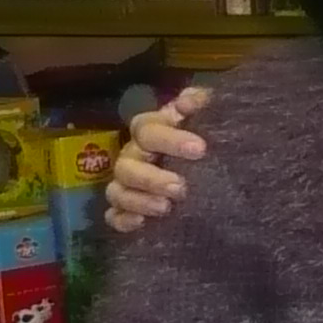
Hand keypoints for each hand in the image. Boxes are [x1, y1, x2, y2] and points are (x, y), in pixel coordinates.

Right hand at [103, 88, 211, 232]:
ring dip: (138, 200)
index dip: (169, 138)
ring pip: (117, 191)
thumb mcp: (204, 119)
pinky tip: (140, 224)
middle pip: (128, 165)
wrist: (208, 168)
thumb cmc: (202, 140)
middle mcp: (132, 157)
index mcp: (150, 132)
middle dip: (152, 178)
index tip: (200, 149)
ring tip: (166, 207)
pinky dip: (122, 220)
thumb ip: (198, 103)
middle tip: (181, 188)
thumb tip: (192, 98)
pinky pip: (113, 216)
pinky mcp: (126, 209)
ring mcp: (126, 184)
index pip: (146, 129)